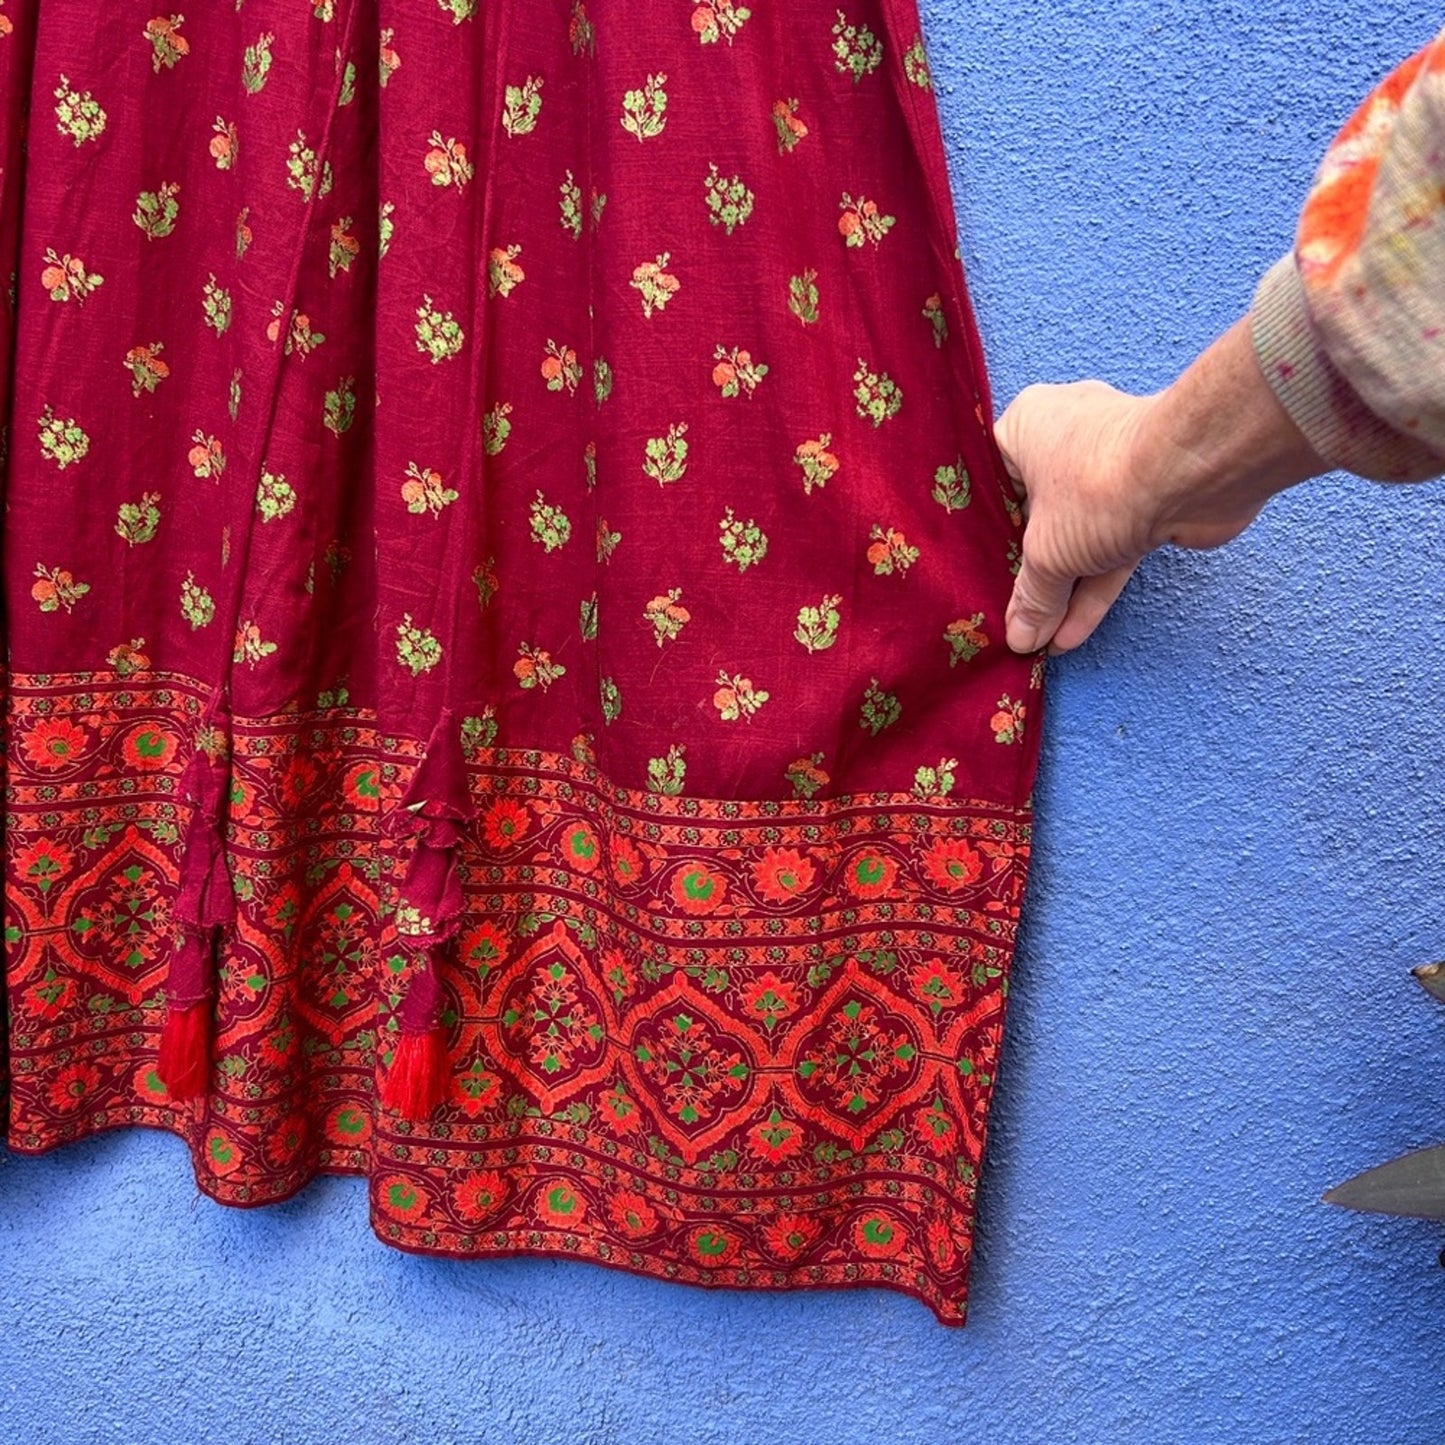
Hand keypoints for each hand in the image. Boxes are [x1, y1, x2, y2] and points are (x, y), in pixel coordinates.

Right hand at [995, 318, 1326, 654]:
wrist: (1196, 472)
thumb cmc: (1098, 487)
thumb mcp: (1045, 551)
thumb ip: (1030, 597)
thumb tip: (1020, 639)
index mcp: (1027, 427)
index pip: (989, 483)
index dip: (979, 533)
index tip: (969, 572)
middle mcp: (1065, 439)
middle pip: (1032, 516)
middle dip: (1025, 571)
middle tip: (1003, 613)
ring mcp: (1108, 469)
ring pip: (1074, 537)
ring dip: (1062, 590)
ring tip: (1039, 640)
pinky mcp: (1146, 499)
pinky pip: (1109, 547)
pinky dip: (1094, 587)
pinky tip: (1072, 633)